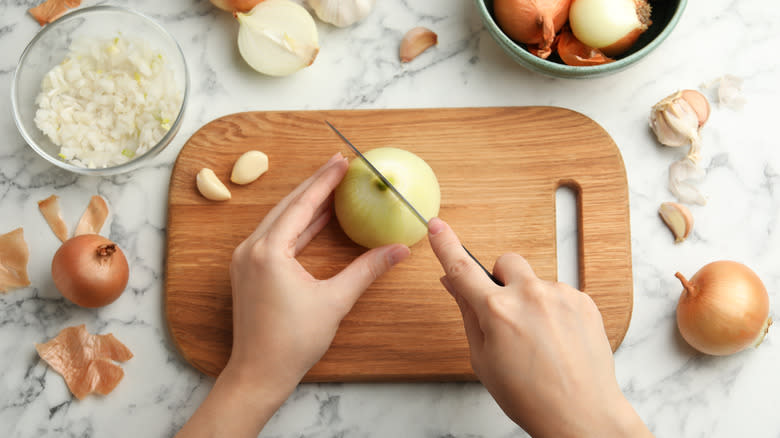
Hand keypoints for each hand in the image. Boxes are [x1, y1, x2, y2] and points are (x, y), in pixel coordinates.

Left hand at [177, 153, 409, 437]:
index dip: (325, 181)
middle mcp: (252, 248)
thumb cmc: (293, 341)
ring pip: (279, 219)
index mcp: (269, 251)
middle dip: (315, 185)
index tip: (342, 162)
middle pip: (288, 205)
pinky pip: (274, 236)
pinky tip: (315, 220)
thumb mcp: (335, 301)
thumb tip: (398, 250)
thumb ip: (366, 270)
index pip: (302, 205)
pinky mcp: (248, 270)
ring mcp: (246, 259)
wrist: (259, 373)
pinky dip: (296, 225)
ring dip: (305, 204)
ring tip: (331, 188)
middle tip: (338, 166)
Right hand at [427, 218, 651, 437]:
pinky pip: (560, 293)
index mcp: (497, 311)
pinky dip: (555, 310)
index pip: (462, 269)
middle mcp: (529, 295)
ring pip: (536, 281)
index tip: (436, 225)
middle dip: (502, 280)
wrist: (581, 413)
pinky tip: (559, 340)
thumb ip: (468, 313)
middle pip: (506, 262)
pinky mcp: (584, 300)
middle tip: (507, 312)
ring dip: (532, 300)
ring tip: (540, 340)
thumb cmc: (528, 395)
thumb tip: (453, 283)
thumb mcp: (483, 359)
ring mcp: (560, 295)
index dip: (445, 245)